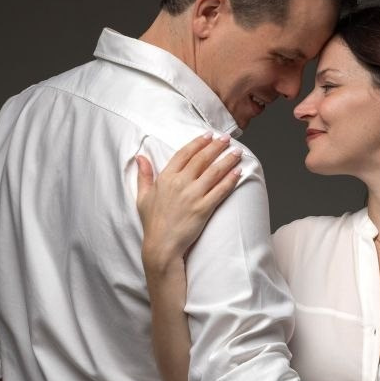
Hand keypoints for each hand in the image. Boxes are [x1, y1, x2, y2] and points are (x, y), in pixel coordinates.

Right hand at [136, 133, 241, 265]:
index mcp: (165, 178)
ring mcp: (193, 195)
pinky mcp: (203, 208)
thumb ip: (144, 175)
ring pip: (214, 172)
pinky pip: (220, 190)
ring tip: (237, 152)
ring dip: (227, 160)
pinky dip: (231, 180)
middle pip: (202, 159)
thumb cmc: (152, 222)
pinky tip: (238, 172)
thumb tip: (140, 157)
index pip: (184, 153)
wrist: (161, 245)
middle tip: (227, 139)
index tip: (208, 135)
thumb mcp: (142, 196)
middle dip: (216, 146)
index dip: (198, 143)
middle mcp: (180, 183)